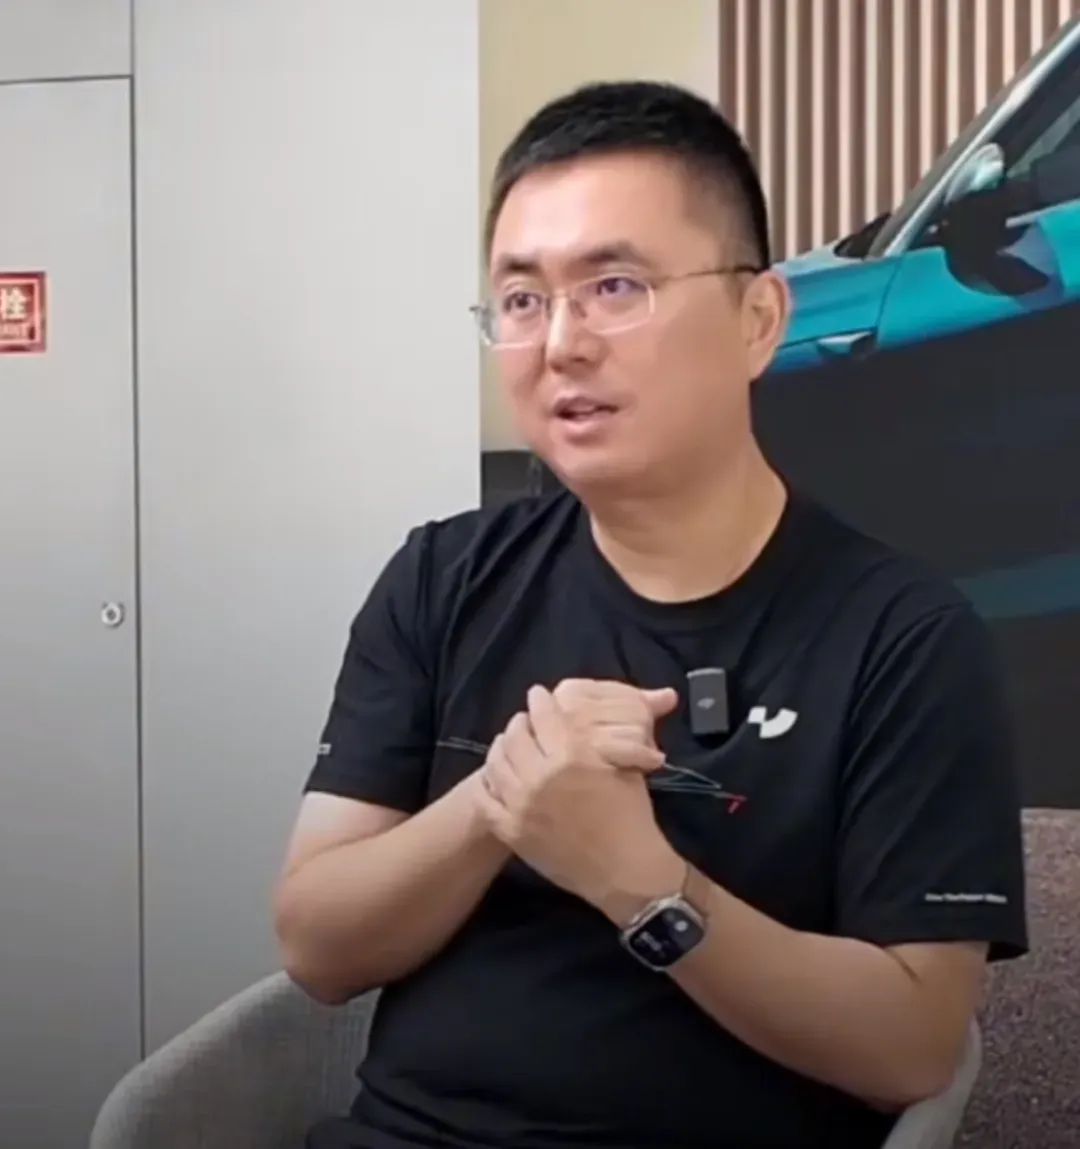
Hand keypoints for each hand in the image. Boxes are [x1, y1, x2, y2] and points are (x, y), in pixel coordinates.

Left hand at [476, 684, 681, 911]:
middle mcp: (540, 775)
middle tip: (524, 721)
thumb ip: (600, 738)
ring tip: (507, 744)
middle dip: (520, 723)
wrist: (624, 871)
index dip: (540, 701)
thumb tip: (585, 714)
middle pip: (515, 735)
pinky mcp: (511, 830)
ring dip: (501, 748)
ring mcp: (520, 804)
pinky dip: (487, 783)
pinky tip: (494, 777)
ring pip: (496, 764)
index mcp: (570, 755)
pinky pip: (486, 799)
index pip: (544, 715)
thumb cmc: (631, 816)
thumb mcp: (624, 766)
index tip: (538, 695)